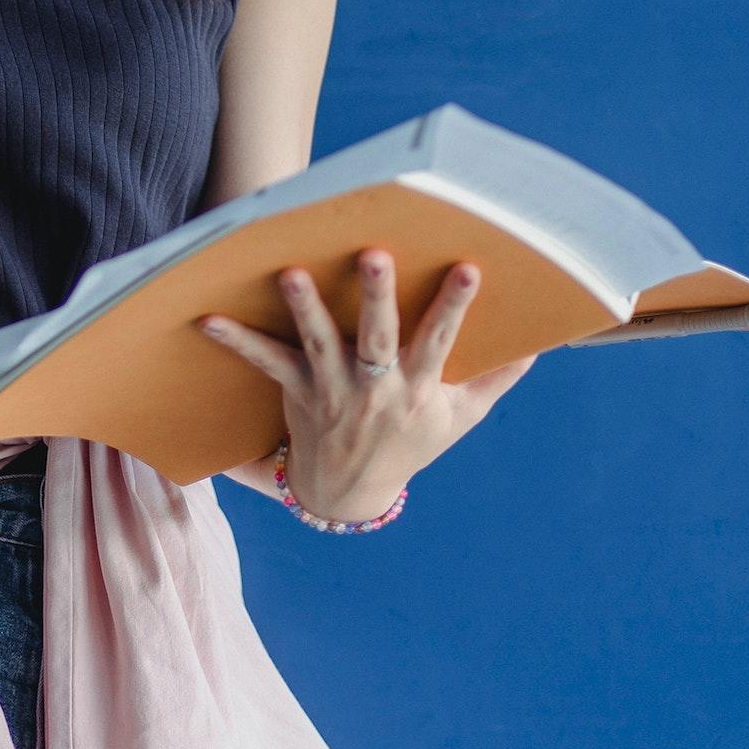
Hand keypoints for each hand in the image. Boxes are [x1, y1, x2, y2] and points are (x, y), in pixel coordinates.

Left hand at [195, 249, 538, 521]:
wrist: (349, 494)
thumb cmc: (410, 446)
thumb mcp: (459, 419)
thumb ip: (495, 379)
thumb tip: (539, 344)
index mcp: (418, 389)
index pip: (441, 341)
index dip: (455, 306)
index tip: (469, 268)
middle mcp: (375, 389)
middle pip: (378, 337)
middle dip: (379, 296)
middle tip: (375, 254)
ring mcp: (334, 391)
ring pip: (319, 343)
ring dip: (305, 307)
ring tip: (290, 272)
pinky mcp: (298, 393)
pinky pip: (266, 362)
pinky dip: (237, 341)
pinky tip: (208, 318)